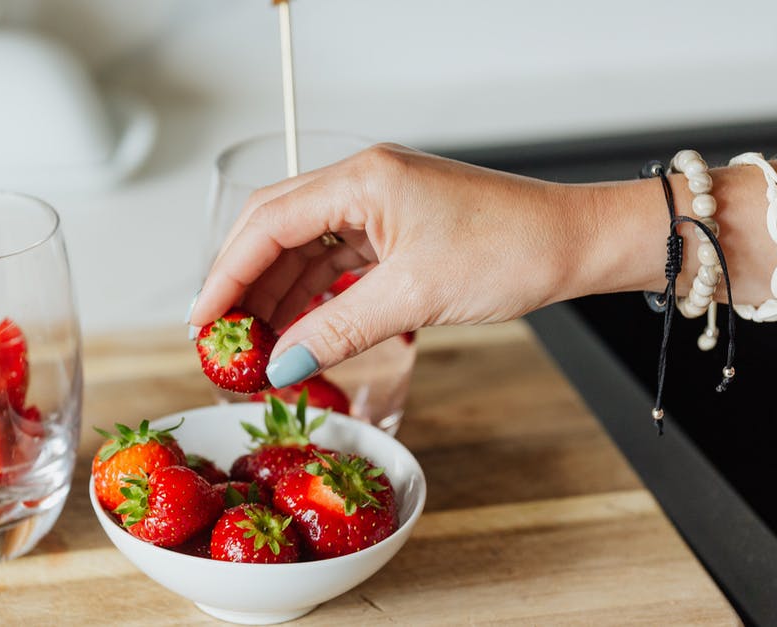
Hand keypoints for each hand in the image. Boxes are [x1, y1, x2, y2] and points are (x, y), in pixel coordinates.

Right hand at [188, 143, 592, 387]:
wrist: (574, 243)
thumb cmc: (511, 250)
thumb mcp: (415, 297)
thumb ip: (338, 328)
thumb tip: (280, 362)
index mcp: (362, 180)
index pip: (268, 222)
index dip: (226, 272)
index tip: (202, 319)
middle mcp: (363, 182)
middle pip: (276, 228)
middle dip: (244, 282)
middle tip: (223, 336)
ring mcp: (379, 202)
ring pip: (304, 246)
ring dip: (277, 292)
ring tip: (257, 342)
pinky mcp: (395, 226)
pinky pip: (335, 258)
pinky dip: (313, 293)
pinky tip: (300, 327)